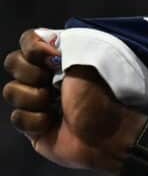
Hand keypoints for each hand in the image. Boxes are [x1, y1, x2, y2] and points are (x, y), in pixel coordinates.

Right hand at [4, 30, 134, 171]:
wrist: (108, 134)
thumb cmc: (101, 97)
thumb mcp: (86, 61)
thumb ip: (62, 45)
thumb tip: (41, 41)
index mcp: (57, 60)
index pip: (28, 40)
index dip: (34, 48)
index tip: (55, 59)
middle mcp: (44, 78)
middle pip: (13, 63)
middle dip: (33, 74)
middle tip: (56, 87)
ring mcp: (35, 102)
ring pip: (11, 91)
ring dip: (36, 100)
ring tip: (58, 109)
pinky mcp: (31, 127)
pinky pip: (17, 118)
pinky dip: (36, 122)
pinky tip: (53, 125)